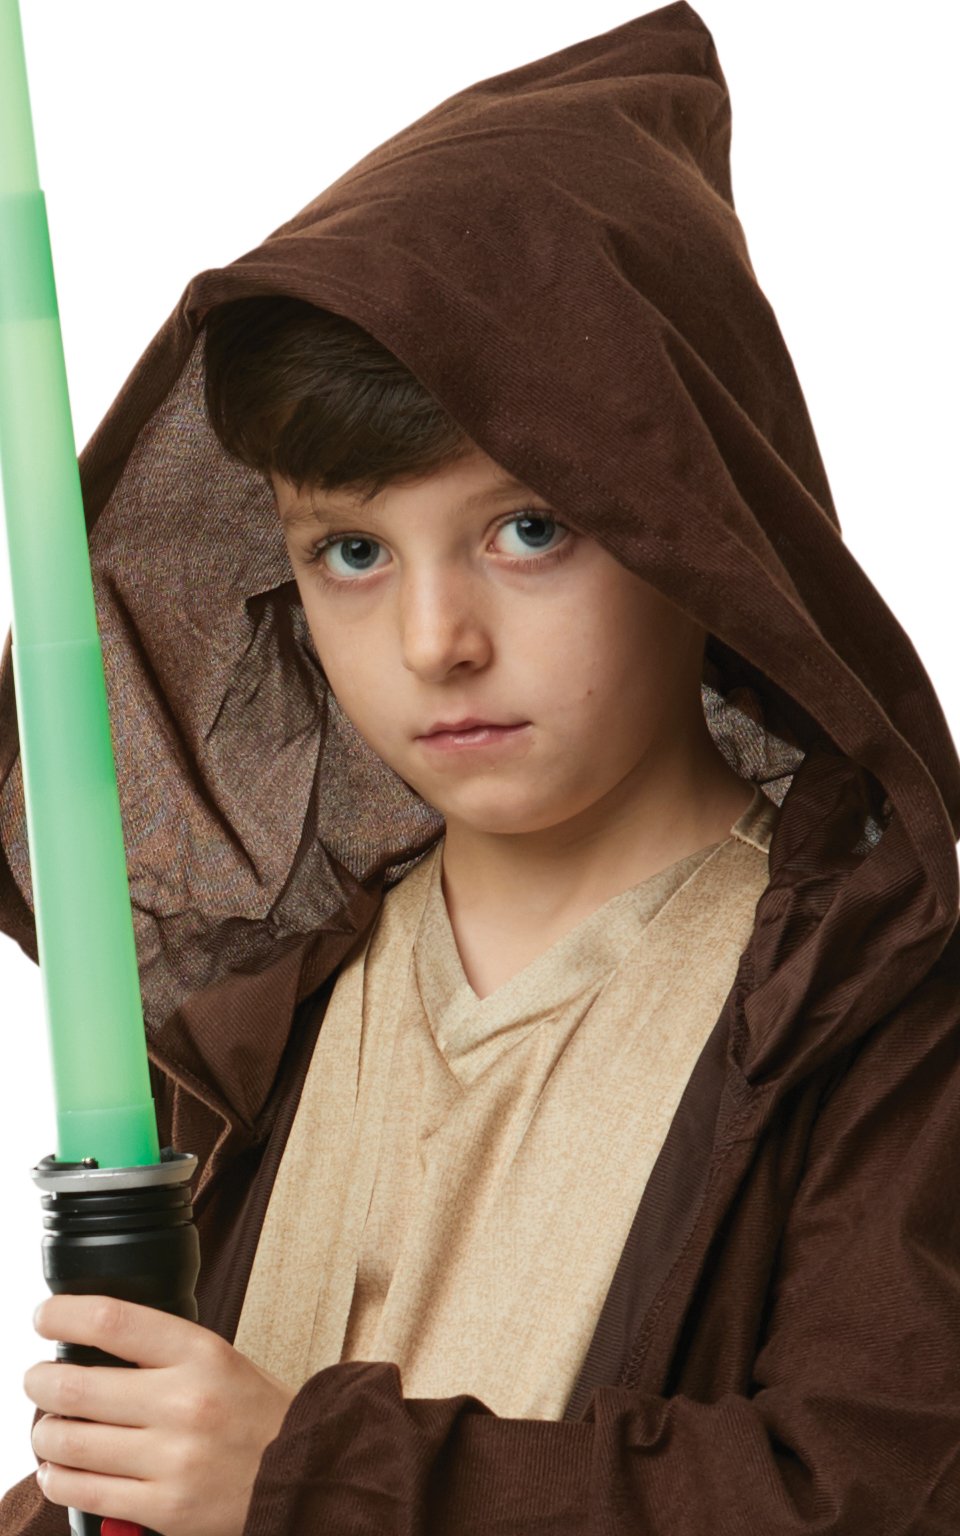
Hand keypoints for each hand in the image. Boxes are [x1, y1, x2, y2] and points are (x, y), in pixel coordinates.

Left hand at [24, 1294, 296, 1535]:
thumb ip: (159, 1351)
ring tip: (49, 1428)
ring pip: (69, 1443)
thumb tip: (86, 1344)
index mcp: (200, 1353)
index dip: (64, 1314)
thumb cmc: (253, 1413)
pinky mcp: (164, 1507)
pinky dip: (57, 1479)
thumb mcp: (217, 1359)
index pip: (113, 1320)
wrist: (303, 1471)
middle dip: (39, 1382)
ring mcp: (172, 1459)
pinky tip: (60, 1469)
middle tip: (37, 1379)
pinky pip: (84, 1492)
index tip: (45, 1316)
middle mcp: (185, 1403)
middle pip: (75, 1386)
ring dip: (44, 1434)